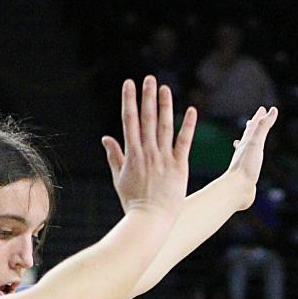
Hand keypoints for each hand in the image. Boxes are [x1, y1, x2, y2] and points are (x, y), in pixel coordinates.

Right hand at [103, 76, 193, 218]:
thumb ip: (114, 156)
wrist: (149, 220)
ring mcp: (164, 158)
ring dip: (165, 105)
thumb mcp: (119, 178)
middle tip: (149, 78)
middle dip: (146, 97)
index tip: (129, 83)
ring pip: (165, 126)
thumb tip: (106, 138)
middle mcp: (147, 152)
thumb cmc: (133, 202)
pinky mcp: (179, 166)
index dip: (128, 100)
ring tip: (165, 88)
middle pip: (146, 119)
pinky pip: (184, 142)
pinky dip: (188, 126)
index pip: (129, 120)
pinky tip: (191, 110)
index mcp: (132, 153)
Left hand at [222, 105, 279, 202]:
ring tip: (249, 142)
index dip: (259, 117)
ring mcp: (245, 164)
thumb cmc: (245, 166)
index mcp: (246, 143)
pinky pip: (250, 165)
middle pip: (248, 136)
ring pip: (247, 150)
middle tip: (254, 121)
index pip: (253, 127)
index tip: (263, 109)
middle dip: (252, 128)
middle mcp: (244, 152)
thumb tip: (272, 110)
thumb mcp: (256, 142)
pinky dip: (251, 161)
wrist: (237, 189)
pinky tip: (251, 165)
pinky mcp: (247, 176)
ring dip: (249, 143)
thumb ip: (263, 126)